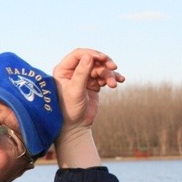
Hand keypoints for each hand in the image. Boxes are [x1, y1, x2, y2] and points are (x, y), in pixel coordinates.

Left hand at [52, 49, 123, 167]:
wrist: (75, 127)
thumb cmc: (69, 110)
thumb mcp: (75, 91)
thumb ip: (81, 73)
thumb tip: (89, 56)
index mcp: (63, 70)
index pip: (78, 54)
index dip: (92, 54)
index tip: (103, 58)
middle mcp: (72, 71)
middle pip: (91, 60)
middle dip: (103, 63)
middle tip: (113, 67)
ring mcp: (83, 77)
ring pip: (100, 68)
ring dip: (109, 74)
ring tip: (113, 84)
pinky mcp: (92, 84)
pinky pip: (104, 76)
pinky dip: (112, 78)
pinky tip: (118, 81)